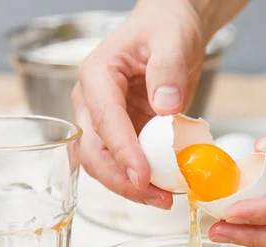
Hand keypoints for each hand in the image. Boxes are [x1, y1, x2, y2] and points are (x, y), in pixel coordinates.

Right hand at [72, 1, 204, 208]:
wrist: (168, 32)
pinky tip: (166, 188)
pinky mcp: (122, 135)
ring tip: (165, 199)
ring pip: (106, 165)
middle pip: (94, 153)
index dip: (122, 152)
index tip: (142, 176)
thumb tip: (165, 106)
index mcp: (97, 76)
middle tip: (158, 198)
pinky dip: (143, 180)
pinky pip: (126, 164)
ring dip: (132, 188)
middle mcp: (93, 103)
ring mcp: (105, 122)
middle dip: (122, 181)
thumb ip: (168, 69)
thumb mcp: (172, 39)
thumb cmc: (165, 29)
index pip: (104, 119)